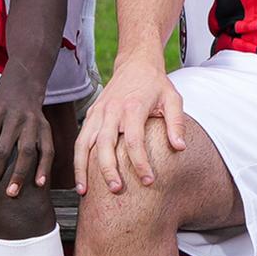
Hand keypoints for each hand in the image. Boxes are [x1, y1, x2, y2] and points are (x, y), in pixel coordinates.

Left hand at [0, 72, 52, 201]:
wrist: (21, 88)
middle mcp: (16, 118)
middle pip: (3, 151)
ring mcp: (33, 123)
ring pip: (27, 152)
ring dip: (19, 174)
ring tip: (11, 194)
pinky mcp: (46, 128)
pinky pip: (48, 150)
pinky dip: (44, 167)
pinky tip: (39, 184)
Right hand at [77, 61, 191, 195]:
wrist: (136, 63)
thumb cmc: (156, 84)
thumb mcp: (173, 99)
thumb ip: (176, 123)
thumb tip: (179, 147)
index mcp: (133, 107)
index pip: (134, 140)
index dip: (140, 163)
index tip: (148, 180)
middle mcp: (111, 111)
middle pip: (104, 144)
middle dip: (108, 169)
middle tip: (115, 190)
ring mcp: (98, 113)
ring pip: (84, 144)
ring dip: (82, 169)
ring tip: (84, 191)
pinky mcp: (90, 115)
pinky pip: (80, 139)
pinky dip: (77, 159)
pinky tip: (80, 177)